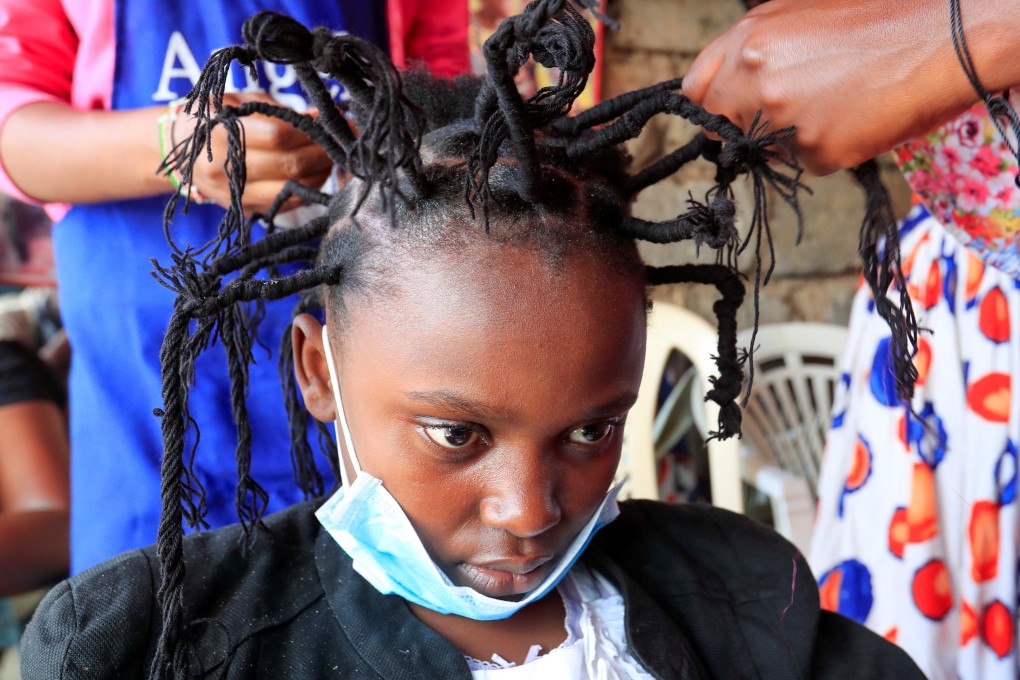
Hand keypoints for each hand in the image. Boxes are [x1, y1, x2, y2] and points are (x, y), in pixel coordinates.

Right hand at [174, 92, 332, 214]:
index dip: (311, 128)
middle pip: (290, 165)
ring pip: (293, 189)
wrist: (179, 154)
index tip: (330, 121)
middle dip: (322, 153)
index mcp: (221, 134)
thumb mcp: (238, 102)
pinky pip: (288, 204)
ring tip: (331, 157)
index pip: (279, 135)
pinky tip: (315, 173)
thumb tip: (320, 117)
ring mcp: (236, 195)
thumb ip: (278, 111)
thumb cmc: (213, 119)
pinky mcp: (246, 211)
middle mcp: (226, 169)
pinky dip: (308, 189)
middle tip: (339, 141)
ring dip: (321, 174)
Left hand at [681, 0, 1011, 173]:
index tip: (727, 111)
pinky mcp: (814, 152)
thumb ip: (756, 50)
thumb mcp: (800, 15)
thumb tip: (729, 85)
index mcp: (747, 41)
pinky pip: (806, 164)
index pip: (695, 91)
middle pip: (722, 127)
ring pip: (766, 149)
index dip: (711, 104)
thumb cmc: (879, 19)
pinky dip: (827, 150)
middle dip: (746, 127)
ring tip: (837, 103)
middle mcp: (753, 79)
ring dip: (790, 139)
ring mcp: (781, 120)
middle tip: (790, 113)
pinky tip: (857, 119)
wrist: (943, 41)